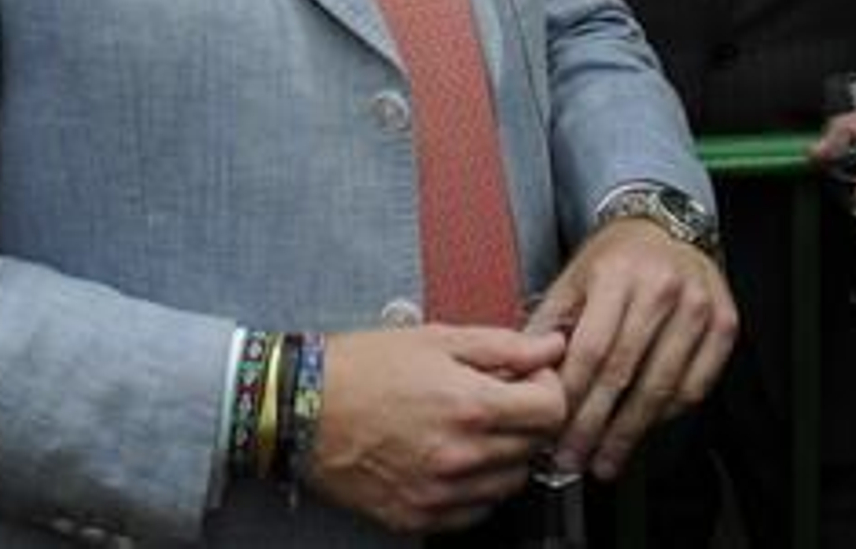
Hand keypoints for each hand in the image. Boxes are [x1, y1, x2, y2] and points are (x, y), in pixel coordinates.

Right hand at [307, 323, 565, 535]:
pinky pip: (477, 510)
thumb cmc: (365, 366)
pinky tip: (454, 455)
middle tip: (500, 396)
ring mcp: (441, 493)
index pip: (552, 409)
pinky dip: (477, 485)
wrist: (303, 408)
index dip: (549, 386)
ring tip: (472, 425)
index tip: (532, 377)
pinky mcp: (421, 518)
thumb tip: (549, 347)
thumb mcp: (437, 338)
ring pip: (511, 482)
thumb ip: (504, 344)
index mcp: (471, 405)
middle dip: (528, 416)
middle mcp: (462, 456)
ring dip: (506, 453)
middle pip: (535, 446)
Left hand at [526, 220, 736, 481]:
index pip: (592, 349)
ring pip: (662, 387)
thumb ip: (549, 324)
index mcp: (617, 274)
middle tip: (575, 458)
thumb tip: (521, 375)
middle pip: (625, 373)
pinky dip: (667, 415)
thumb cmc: (615, 257)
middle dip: (596, 426)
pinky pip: (695, 386)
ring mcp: (698, 306)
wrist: (665, 227)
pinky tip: (644, 429)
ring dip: (630, 432)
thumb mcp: (573, 277)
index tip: (553, 429)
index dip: (572, 396)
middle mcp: (661, 287)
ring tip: (606, 458)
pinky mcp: (724, 323)